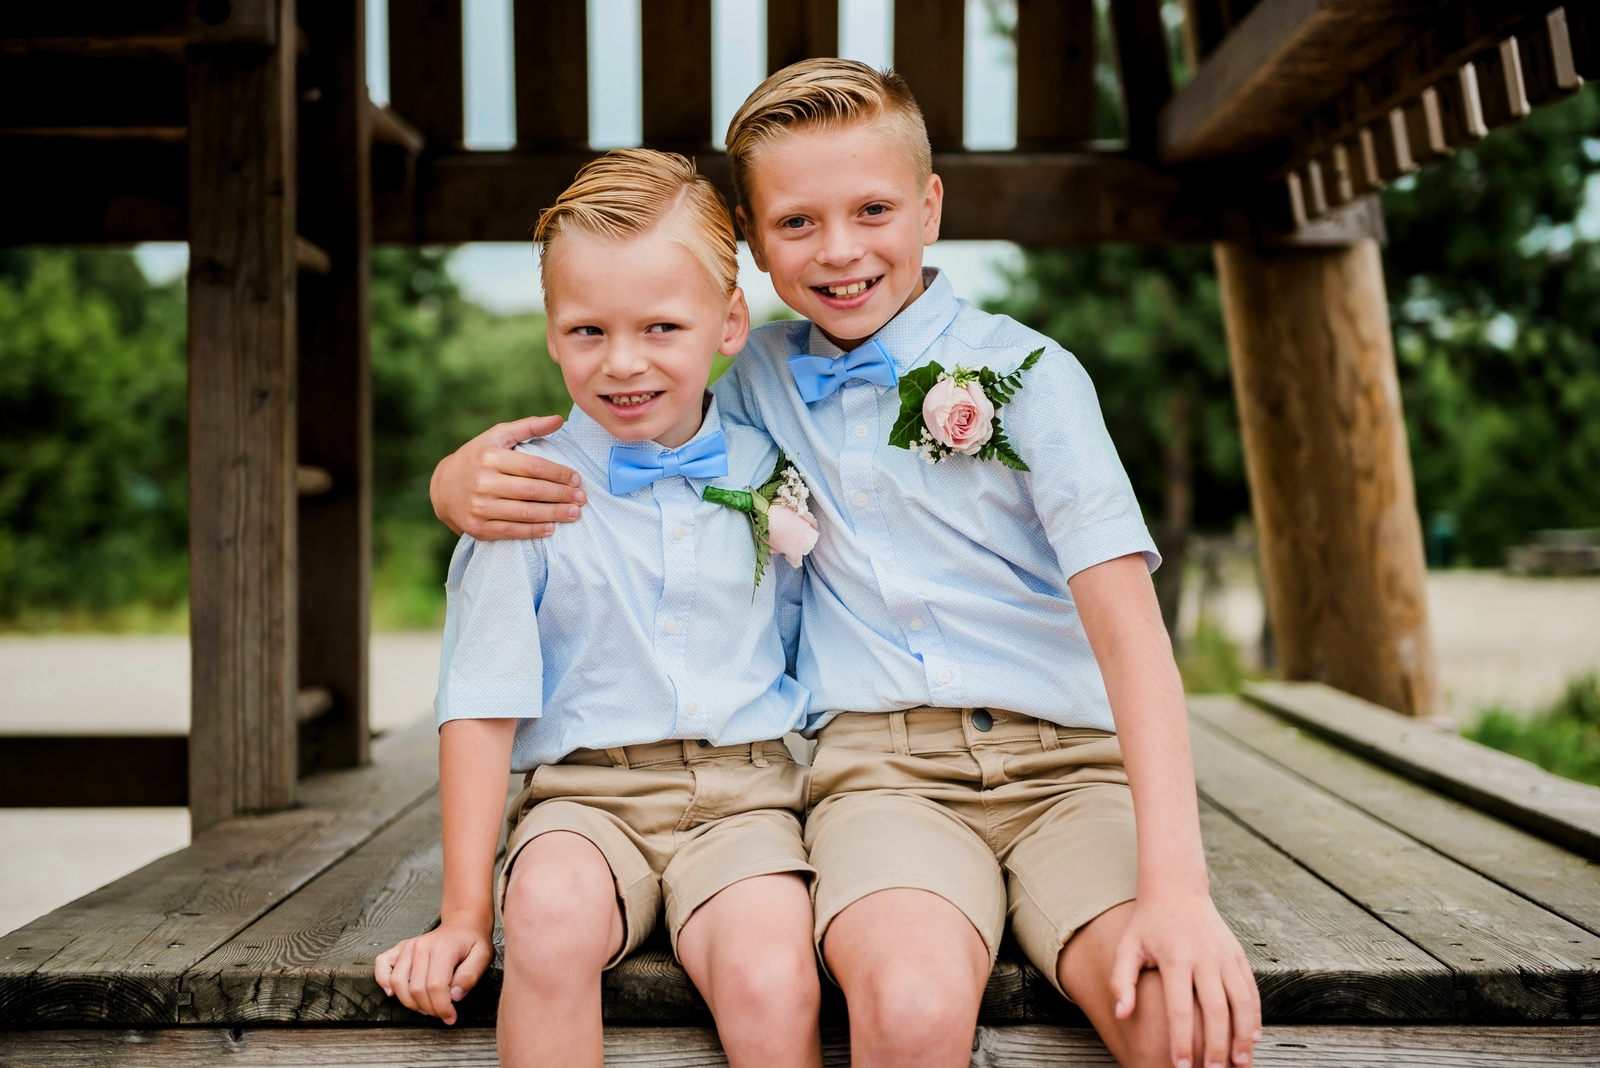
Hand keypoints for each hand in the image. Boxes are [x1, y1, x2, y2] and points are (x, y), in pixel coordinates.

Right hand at [374, 920, 494, 1024]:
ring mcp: (408, 946)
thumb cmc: (472, 941)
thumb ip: (470, 976)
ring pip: (398, 983)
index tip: (451, 1016)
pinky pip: (382, 965)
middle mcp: (422, 945)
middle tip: (441, 1013)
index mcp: (443, 948)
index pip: (436, 986)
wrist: (463, 924)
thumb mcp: (483, 956)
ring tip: (426, 1007)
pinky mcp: (400, 948)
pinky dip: (383, 981)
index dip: (442, 1007)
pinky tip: (393, 992)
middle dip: (430, 1008)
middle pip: (417, 989)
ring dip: (410, 1002)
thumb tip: (454, 996)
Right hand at [430, 415, 585, 538]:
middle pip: (532, 491)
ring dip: (554, 515)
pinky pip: (511, 531)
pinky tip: (551, 528)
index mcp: (490, 457)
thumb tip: (559, 419)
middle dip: (561, 495)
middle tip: (582, 498)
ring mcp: (479, 507)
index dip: (559, 474)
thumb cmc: (478, 457)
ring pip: (524, 513)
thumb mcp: (497, 436)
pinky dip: (533, 531)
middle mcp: (483, 482)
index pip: (533, 467)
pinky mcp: (478, 528)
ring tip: (574, 514)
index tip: (576, 478)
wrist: (442, 486)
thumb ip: (528, 427)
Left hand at [1109, 893, 1259, 1067]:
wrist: (1177, 888)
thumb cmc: (1148, 923)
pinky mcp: (1238, 955)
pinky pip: (1251, 990)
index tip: (1181, 1066)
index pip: (1180, 1009)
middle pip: (1215, 1010)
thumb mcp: (1127, 947)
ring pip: (1241, 1002)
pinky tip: (1253, 1037)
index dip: (1181, 1041)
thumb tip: (1122, 1015)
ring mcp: (1225, 956)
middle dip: (1216, 1046)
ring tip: (1240, 1063)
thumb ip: (1122, 981)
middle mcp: (1204, 957)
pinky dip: (1255, 1016)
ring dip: (1242, 1036)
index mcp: (1175, 958)